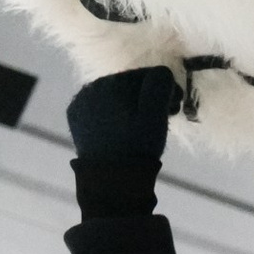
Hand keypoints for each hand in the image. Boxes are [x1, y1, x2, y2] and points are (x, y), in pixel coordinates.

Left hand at [66, 63, 182, 168]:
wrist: (109, 182)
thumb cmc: (136, 148)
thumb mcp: (155, 115)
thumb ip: (160, 85)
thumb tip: (162, 72)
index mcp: (111, 84)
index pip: (146, 74)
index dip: (165, 88)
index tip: (176, 107)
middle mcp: (91, 88)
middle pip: (130, 84)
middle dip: (149, 96)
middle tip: (166, 116)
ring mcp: (80, 104)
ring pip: (116, 96)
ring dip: (133, 105)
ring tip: (145, 125)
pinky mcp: (77, 119)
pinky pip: (101, 109)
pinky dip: (116, 115)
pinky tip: (125, 129)